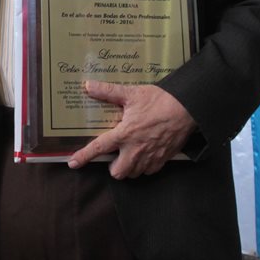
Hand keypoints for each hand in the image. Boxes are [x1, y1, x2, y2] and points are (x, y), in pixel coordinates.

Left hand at [67, 81, 196, 178]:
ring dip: (129, 167)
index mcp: (124, 134)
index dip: (84, 157)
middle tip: (115, 155)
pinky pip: (149, 171)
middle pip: (117, 172)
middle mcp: (135, 150)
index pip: (99, 148)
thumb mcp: (132, 94)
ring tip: (130, 154)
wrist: (186, 108)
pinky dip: (144, 166)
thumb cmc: (159, 100)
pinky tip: (145, 154)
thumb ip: (108, 92)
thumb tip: (89, 86)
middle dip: (113, 167)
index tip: (73, 163)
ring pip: (133, 174)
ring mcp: (150, 157)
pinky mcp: (163, 160)